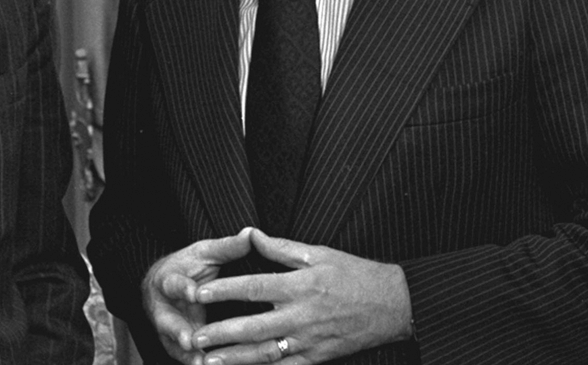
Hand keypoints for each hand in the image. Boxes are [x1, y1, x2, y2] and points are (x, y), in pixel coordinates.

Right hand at [143, 228, 254, 363]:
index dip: (182, 289)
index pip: (174, 284)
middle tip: (190, 341)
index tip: (194, 293)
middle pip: (167, 323)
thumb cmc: (188, 267)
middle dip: (178, 332)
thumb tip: (251, 233)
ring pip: (175, 347)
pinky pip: (186, 359)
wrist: (163, 285)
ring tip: (201, 364)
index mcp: (168, 281)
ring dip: (188, 356)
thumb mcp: (204, 253)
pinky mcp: (177, 347)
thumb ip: (226, 248)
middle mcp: (164, 309)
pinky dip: (197, 363)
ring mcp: (168, 331)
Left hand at [190, 229, 411, 364]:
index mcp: (301, 285)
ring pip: (265, 354)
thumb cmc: (355, 274)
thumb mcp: (319, 253)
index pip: (255, 288)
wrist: (392, 305)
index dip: (225, 290)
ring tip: (208, 361)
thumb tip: (252, 235)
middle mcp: (302, 316)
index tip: (200, 291)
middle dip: (221, 333)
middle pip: (254, 327)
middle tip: (194, 336)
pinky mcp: (316, 358)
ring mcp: (309, 341)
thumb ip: (281, 248)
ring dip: (234, 359)